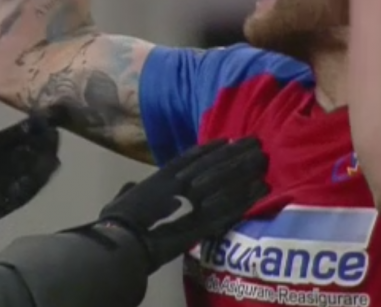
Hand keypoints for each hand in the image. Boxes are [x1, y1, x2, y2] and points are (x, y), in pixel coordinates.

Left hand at [0, 77, 60, 246]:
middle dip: (44, 140)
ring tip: (55, 147)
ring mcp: (5, 183)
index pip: (18, 133)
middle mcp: (2, 163)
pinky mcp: (4, 202)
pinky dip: (38, 180)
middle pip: (30, 150)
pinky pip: (26, 190)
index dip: (34, 123)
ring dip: (44, 159)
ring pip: (31, 169)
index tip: (50, 112)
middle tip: (56, 129)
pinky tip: (49, 169)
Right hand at [95, 137, 268, 271]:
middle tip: (256, 143)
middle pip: (215, 164)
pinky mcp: (205, 221)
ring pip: (227, 181)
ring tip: (264, 160)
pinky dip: (248, 196)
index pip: (191, 157)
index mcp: (161, 177)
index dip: (211, 149)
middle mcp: (182, 183)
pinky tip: (262, 188)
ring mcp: (195, 201)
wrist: (126, 241)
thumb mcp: (120, 200)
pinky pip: (232, 206)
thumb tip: (129, 187)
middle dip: (236, 153)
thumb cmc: (116, 222)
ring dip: (247, 169)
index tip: (227, 140)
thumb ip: (128, 191)